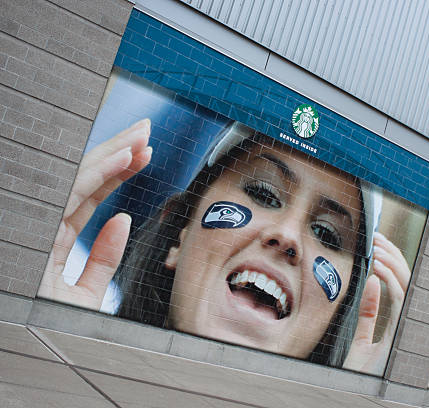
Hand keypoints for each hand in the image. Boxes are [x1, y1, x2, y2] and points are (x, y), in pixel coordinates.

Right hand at [38, 119, 151, 309]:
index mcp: (53, 239)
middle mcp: (43, 225)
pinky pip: (69, 193)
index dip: (116, 173)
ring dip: (112, 152)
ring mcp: (36, 224)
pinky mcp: (33, 228)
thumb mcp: (84, 296)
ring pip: (77, 176)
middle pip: (82, 178)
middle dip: (116, 150)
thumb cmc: (48, 328)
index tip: (143, 155)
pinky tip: (123, 157)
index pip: (87, 196)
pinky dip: (97, 172)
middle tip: (145, 130)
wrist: (21, 348)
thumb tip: (123, 222)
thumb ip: (103, 261)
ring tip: (141, 136)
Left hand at [343, 232, 410, 374]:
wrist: (356, 393)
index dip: (396, 262)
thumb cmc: (361, 374)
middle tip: (377, 238)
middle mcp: (410, 325)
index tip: (380, 245)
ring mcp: (408, 329)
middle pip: (410, 280)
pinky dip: (389, 278)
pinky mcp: (401, 334)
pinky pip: (400, 298)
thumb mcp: (363, 339)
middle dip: (395, 255)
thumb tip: (372, 282)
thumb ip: (370, 312)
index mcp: (403, 325)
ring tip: (376, 247)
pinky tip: (376, 267)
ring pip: (408, 285)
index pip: (405, 286)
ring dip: (392, 261)